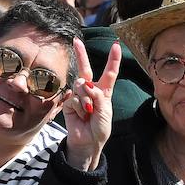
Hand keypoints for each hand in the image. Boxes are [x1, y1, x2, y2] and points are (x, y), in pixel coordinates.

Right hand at [60, 40, 121, 170]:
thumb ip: (97, 96)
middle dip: (81, 54)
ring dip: (86, 100)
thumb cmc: (100, 128)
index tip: (116, 45)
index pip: (109, 72)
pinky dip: (79, 108)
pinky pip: (74, 99)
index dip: (113, 59)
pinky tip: (81, 116)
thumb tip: (84, 84)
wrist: (87, 143)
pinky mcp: (68, 103)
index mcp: (104, 92)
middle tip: (76, 41)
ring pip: (81, 86)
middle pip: (86, 69)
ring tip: (88, 113)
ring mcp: (78, 96)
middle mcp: (90, 90)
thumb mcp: (105, 112)